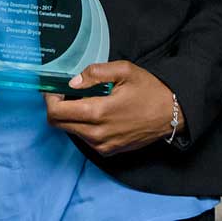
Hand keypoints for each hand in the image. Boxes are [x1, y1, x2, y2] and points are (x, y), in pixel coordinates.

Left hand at [43, 61, 182, 154]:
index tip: (54, 87)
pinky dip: (82, 125)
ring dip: (70, 116)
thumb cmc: (149, 89)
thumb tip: (72, 82)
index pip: (56, 113)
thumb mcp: (124, 70)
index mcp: (98, 112)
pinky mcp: (108, 151)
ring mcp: (102, 146)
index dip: (49, 99)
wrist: (172, 114)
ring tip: (83, 99)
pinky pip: (84, 138)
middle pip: (58, 124)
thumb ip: (95, 73)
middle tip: (64, 91)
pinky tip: (95, 112)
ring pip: (70, 131)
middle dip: (56, 106)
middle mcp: (97, 134)